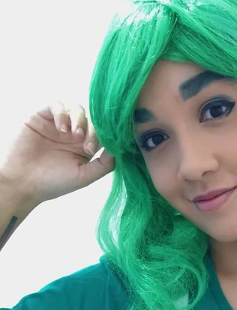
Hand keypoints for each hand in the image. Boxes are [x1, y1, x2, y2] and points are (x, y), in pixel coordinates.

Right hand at [0, 102, 114, 206]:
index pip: (102, 134)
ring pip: (77, 109)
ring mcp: (58, 125)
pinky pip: (57, 106)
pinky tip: (61, 128)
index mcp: (84, 148)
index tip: (103, 147)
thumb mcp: (84, 176)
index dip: (106, 136)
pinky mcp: (42, 117)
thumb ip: (104, 164)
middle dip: (93, 130)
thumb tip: (119, 150)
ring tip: (73, 135)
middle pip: (92, 120)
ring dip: (79, 120)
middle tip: (86, 145)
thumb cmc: (53, 183)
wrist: (23, 183)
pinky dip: (62, 113)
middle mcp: (73, 135)